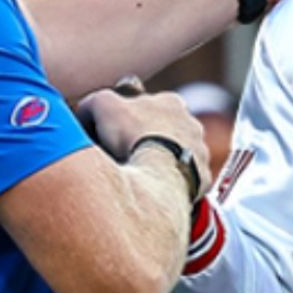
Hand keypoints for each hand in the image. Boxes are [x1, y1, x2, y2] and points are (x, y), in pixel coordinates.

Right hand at [77, 88, 209, 189]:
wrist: (158, 172)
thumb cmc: (131, 134)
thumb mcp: (101, 104)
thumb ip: (95, 102)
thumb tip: (88, 111)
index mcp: (171, 102)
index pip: (150, 104)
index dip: (129, 117)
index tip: (117, 130)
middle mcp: (192, 124)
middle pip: (166, 130)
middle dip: (148, 140)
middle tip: (126, 154)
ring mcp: (201, 151)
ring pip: (178, 155)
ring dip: (161, 162)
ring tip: (141, 174)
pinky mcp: (204, 178)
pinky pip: (186, 180)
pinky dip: (171, 183)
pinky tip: (155, 189)